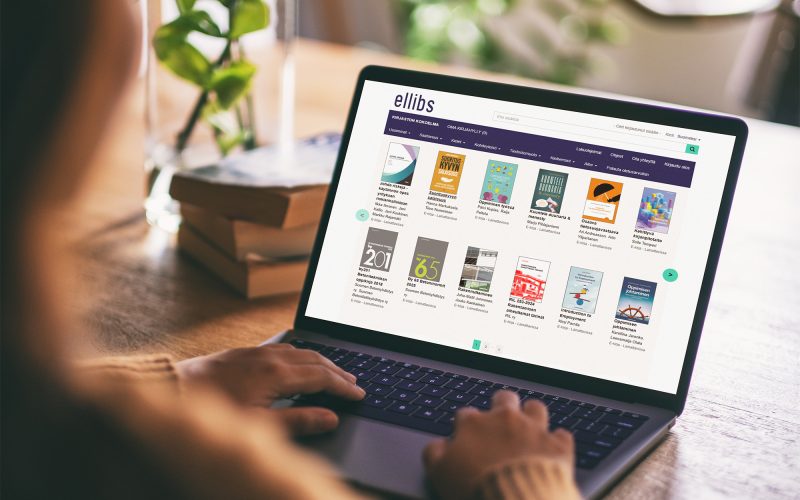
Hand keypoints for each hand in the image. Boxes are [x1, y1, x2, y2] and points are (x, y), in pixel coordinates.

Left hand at [176, 344, 364, 435]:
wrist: (174, 390)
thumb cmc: (215, 413)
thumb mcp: (260, 425)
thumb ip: (299, 421)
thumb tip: (330, 418)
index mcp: (278, 374)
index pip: (322, 377)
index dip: (343, 387)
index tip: (359, 394)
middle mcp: (270, 358)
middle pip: (315, 360)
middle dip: (338, 371)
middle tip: (355, 382)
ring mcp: (256, 352)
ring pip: (300, 351)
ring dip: (321, 362)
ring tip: (334, 372)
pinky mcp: (244, 353)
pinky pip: (283, 348)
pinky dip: (301, 355)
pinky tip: (299, 361)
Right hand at [424, 391, 574, 499]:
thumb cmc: (475, 487)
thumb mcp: (439, 474)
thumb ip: (434, 454)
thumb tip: (437, 446)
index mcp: (474, 424)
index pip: (466, 414)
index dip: (465, 427)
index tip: (467, 439)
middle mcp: (504, 420)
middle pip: (503, 398)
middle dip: (501, 405)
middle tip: (500, 421)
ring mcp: (533, 430)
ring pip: (536, 408)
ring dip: (532, 416)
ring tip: (529, 427)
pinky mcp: (557, 446)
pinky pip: (562, 435)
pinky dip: (557, 442)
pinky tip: (552, 449)